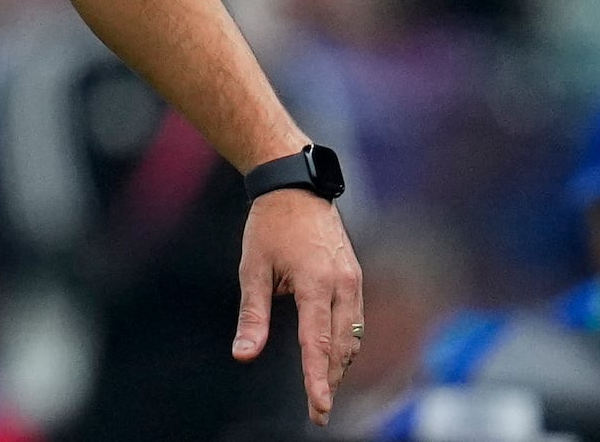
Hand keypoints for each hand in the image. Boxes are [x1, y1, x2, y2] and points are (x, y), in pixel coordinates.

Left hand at [234, 189, 364, 425]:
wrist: (295, 187)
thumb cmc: (269, 226)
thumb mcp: (252, 269)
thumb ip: (252, 316)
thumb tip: (244, 355)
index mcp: (315, 282)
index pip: (318, 342)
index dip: (317, 378)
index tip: (318, 407)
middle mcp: (342, 284)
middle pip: (341, 346)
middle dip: (329, 380)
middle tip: (318, 411)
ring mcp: (353, 280)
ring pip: (352, 336)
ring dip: (339, 364)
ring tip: (323, 390)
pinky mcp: (355, 277)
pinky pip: (354, 319)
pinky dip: (346, 342)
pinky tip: (333, 357)